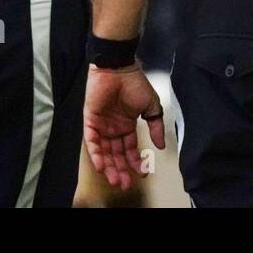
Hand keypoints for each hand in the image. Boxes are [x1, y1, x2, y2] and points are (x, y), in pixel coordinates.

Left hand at [84, 65, 165, 189]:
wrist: (118, 68)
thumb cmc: (135, 83)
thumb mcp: (152, 106)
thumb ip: (156, 127)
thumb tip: (162, 146)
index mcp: (127, 125)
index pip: (130, 148)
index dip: (135, 161)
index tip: (142, 173)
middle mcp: (113, 128)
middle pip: (116, 154)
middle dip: (121, 170)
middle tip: (126, 183)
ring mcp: (101, 125)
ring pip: (104, 152)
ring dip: (109, 167)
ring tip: (115, 179)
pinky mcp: (90, 121)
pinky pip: (91, 142)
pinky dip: (96, 154)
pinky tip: (102, 166)